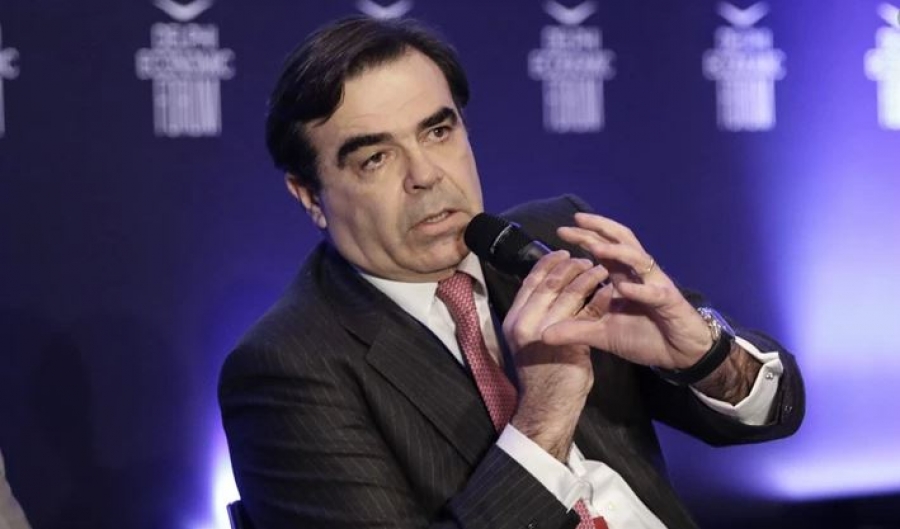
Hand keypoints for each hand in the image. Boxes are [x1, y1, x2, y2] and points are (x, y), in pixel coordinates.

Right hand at [502, 250, 608, 459]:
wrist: (545, 408)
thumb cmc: (541, 374)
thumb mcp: (533, 340)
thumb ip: (540, 315)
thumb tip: (554, 290)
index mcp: (515, 319)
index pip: (530, 281)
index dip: (548, 264)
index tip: (564, 252)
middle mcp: (524, 323)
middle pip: (549, 282)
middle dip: (571, 266)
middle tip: (587, 257)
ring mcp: (544, 333)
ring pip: (568, 294)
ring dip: (587, 278)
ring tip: (602, 268)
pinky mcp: (566, 344)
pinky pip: (586, 314)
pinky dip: (599, 299)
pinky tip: (610, 292)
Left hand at [541, 212, 712, 370]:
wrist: (679, 354)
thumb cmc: (644, 337)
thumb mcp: (602, 335)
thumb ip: (575, 331)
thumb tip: (542, 334)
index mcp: (622, 277)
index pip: (603, 249)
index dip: (585, 237)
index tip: (561, 230)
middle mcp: (638, 274)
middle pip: (621, 241)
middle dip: (599, 230)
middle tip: (576, 221)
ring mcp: (655, 285)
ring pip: (638, 259)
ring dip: (617, 253)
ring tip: (595, 247)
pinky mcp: (669, 302)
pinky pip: (654, 292)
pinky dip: (640, 289)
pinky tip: (624, 288)